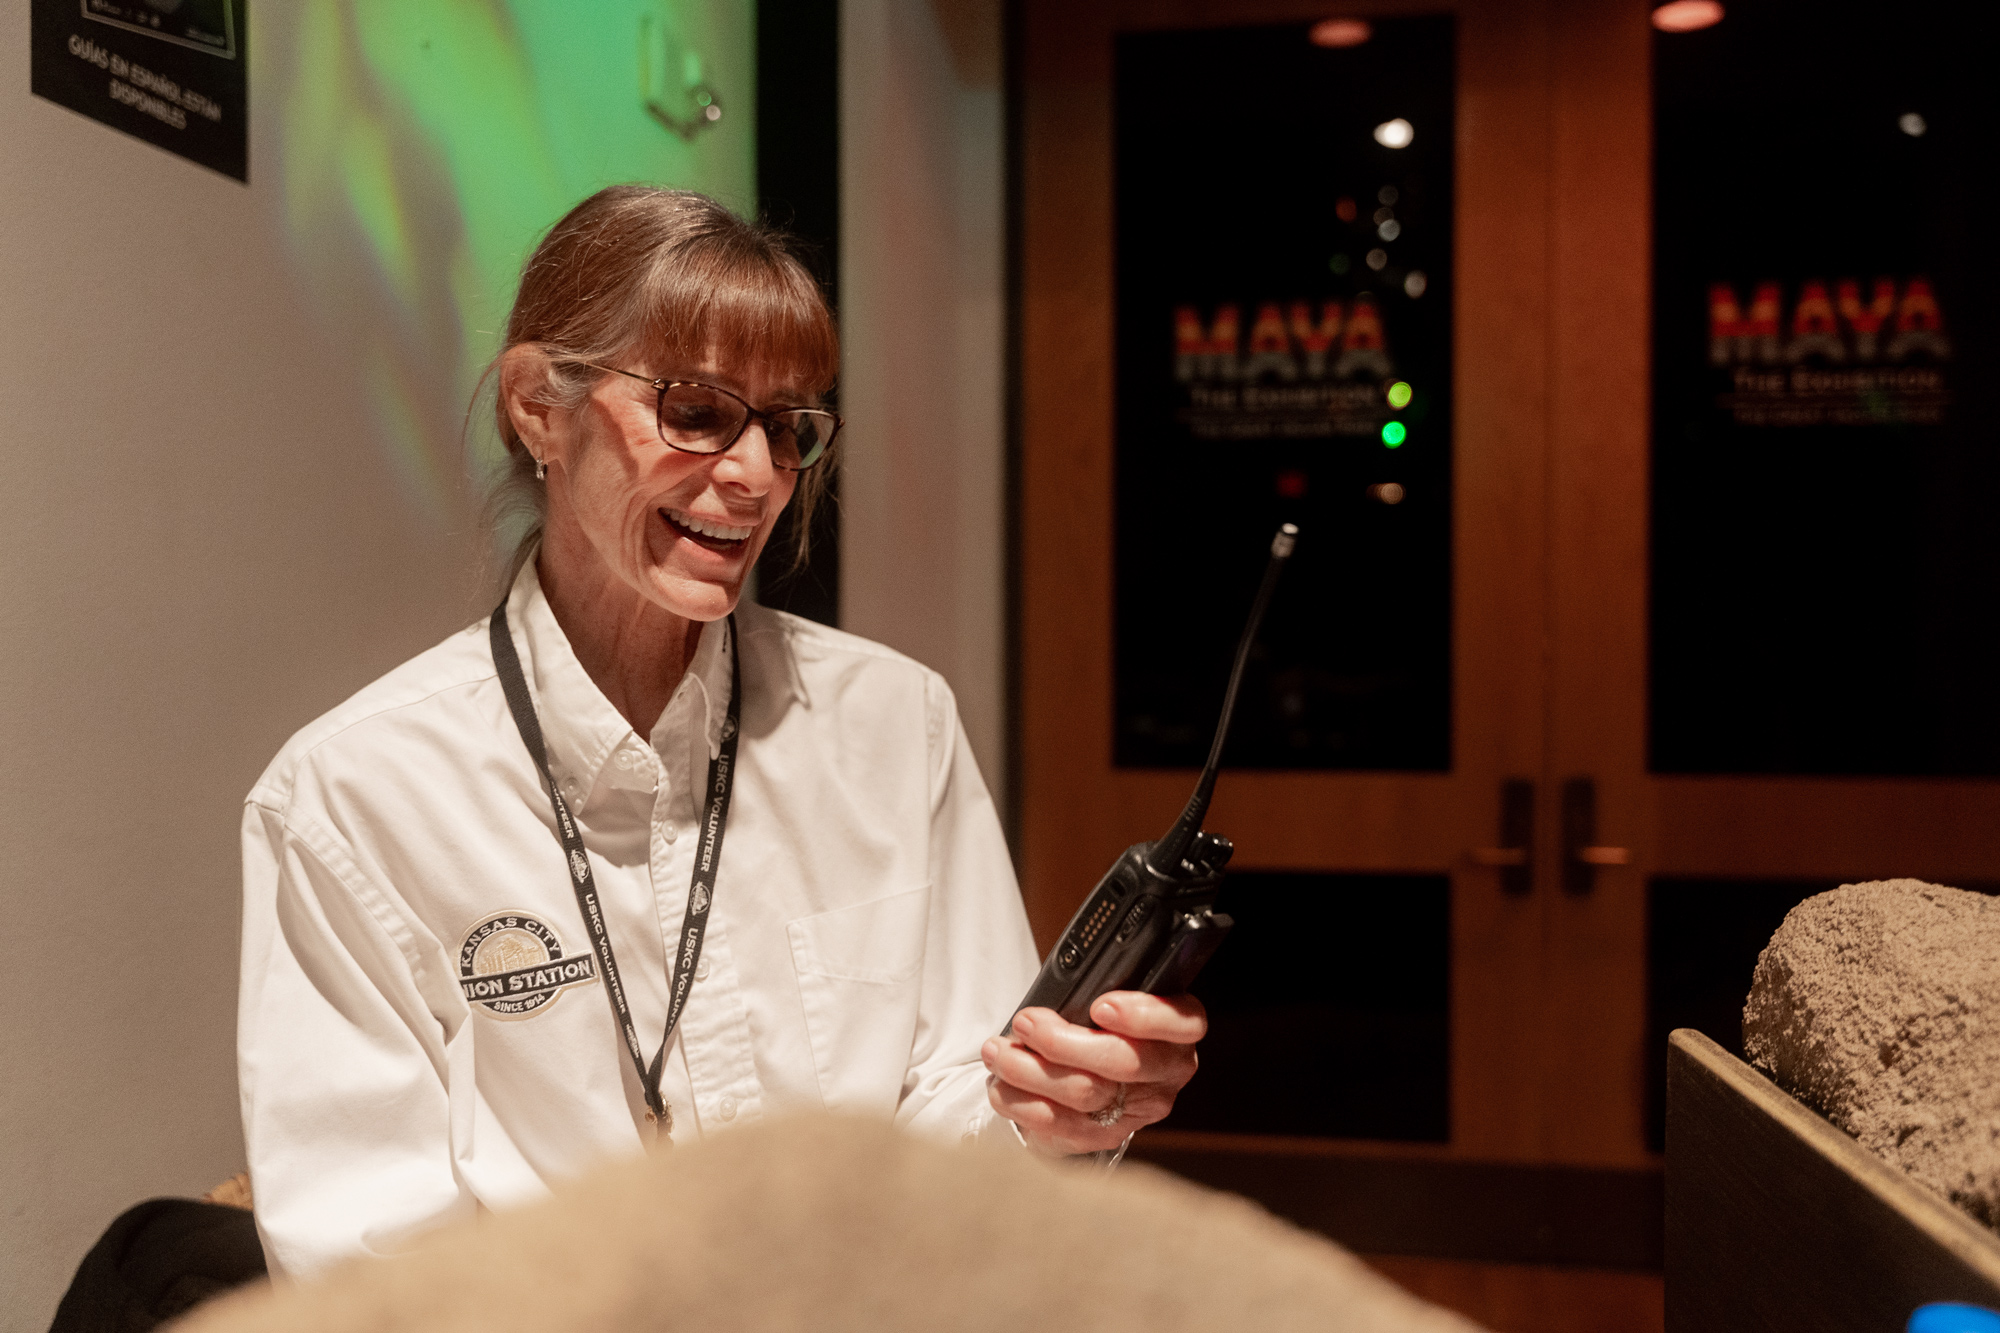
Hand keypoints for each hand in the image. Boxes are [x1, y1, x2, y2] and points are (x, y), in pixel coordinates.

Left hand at [981, 991, 1206, 1155]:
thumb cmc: (1097, 1022)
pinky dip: (1023, 1103)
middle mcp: (1167, 1073)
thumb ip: (1099, 989)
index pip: (1182, 1023)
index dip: (1143, 1015)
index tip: (1100, 1006)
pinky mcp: (1105, 1136)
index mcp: (1177, 1030)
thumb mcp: (1107, 995)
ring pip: (1085, 1093)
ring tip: (996, 1052)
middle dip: (1063, 1041)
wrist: (1087, 1069)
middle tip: (1025, 1022)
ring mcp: (1138, 1110)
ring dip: (1029, 1070)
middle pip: (1124, 1062)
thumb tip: (1058, 991)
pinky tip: (1000, 1086)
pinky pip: (1062, 1125)